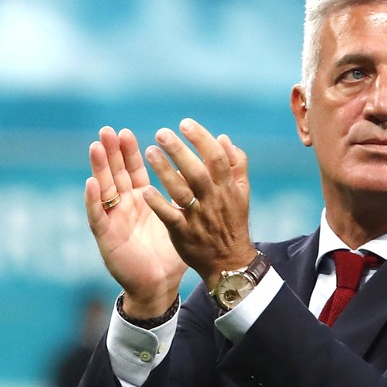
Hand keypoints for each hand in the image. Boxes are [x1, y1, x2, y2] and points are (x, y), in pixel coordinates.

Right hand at [84, 126, 185, 316]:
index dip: (130, 153)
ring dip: (99, 168)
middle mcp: (125, 207)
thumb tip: (201, 171)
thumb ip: (185, 195)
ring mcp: (113, 220)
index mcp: (142, 201)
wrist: (159, 285)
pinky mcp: (106, 237)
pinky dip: (93, 199)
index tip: (127, 132)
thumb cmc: (169, 254)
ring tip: (97, 146)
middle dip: (111, 152)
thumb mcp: (180, 219)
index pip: (134, 171)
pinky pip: (97, 216)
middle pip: (116, 174)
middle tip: (108, 130)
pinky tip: (91, 183)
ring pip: (103, 189)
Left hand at [140, 118, 256, 287]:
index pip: (217, 158)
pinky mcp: (184, 234)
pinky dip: (158, 203)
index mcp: (228, 188)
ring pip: (181, 192)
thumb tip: (223, 138)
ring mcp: (199, 218)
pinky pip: (170, 217)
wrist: (229, 262)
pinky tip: (145, 190)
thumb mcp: (242, 193)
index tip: (185, 123)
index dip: (201, 139)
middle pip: (197, 171)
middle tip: (161, 133)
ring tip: (150, 152)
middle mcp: (214, 201)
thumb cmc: (232, 222)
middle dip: (179, 150)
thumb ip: (236, 164)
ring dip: (165, 171)